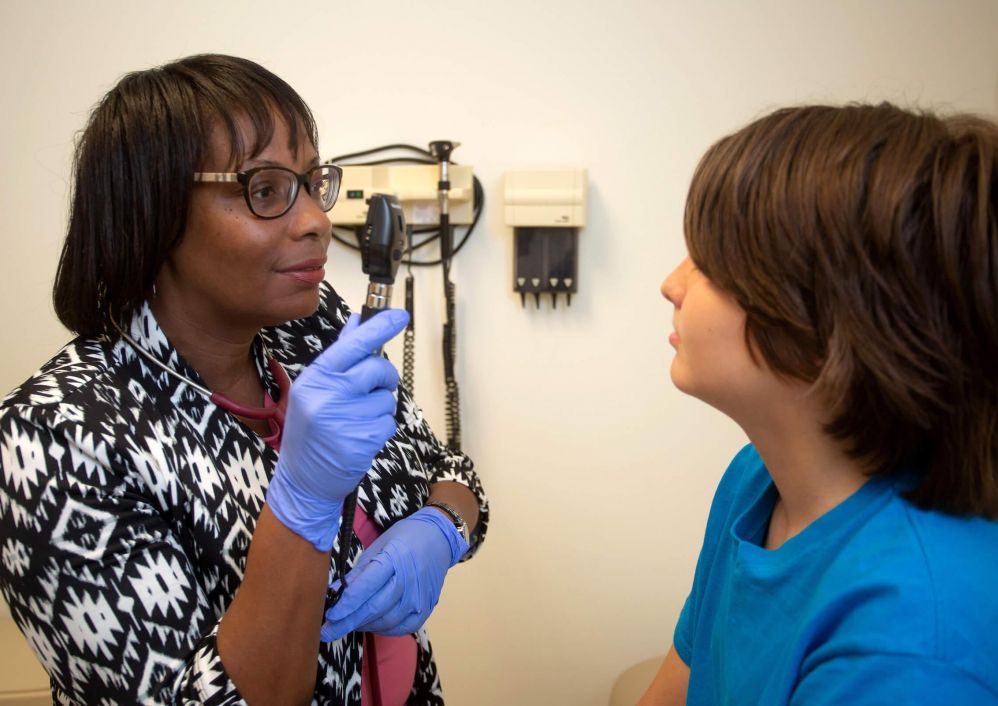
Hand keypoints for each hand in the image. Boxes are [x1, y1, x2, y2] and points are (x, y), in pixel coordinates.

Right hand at [266, 309, 408, 550]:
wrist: (303, 480)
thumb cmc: (311, 430)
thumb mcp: (315, 389)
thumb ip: (339, 356)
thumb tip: (357, 321)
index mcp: (316, 378)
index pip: (352, 345)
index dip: (379, 327)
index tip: (401, 315)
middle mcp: (328, 396)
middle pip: (377, 369)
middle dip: (383, 377)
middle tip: (372, 389)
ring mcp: (345, 420)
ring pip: (387, 399)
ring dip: (379, 408)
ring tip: (355, 421)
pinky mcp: (362, 441)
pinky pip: (388, 422)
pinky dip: (380, 428)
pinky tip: (360, 437)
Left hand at [320, 507, 468, 640]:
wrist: (438, 538)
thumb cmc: (403, 539)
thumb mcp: (377, 547)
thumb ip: (358, 573)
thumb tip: (336, 595)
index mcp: (394, 558)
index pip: (366, 586)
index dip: (346, 604)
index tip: (329, 616)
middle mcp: (409, 580)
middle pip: (375, 608)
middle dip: (348, 621)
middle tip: (328, 631)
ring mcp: (420, 596)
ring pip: (387, 621)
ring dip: (364, 626)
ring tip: (348, 625)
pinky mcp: (427, 608)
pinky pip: (402, 628)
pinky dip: (383, 630)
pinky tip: (370, 625)